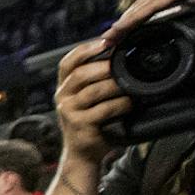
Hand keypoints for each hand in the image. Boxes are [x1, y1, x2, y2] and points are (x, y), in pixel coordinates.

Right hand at [54, 40, 132, 160]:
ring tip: (132, 85)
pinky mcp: (79, 126)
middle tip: (124, 63)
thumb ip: (96, 79)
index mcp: (64, 86)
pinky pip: (103, 110)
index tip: (105, 41)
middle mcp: (62, 97)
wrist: (84, 153)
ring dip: (116, 85)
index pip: (68, 62)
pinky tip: (130, 103)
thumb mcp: (89, 98)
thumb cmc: (93, 121)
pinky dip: (120, 104)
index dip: (85, 49)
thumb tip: (120, 53)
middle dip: (104, 66)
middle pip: (80, 74)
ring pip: (93, 91)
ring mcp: (68, 112)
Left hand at [110, 0, 194, 35]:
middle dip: (123, 24)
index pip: (152, 0)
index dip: (136, 17)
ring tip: (108, 41)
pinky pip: (153, 4)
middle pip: (141, 3)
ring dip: (123, 24)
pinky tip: (123, 28)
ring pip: (142, 4)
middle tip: (106, 42)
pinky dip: (136, 17)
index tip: (122, 34)